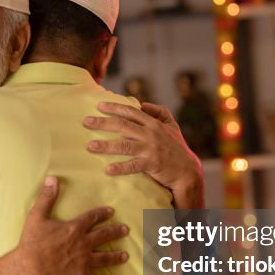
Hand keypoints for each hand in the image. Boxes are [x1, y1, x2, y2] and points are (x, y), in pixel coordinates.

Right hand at [13, 176, 128, 274]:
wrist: (30, 267)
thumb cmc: (32, 241)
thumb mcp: (37, 215)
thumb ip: (47, 197)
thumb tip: (52, 178)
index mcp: (74, 229)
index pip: (92, 218)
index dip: (102, 214)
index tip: (111, 211)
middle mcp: (83, 244)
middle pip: (103, 236)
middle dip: (115, 232)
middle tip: (125, 230)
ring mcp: (84, 261)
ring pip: (104, 258)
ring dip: (115, 257)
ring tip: (125, 256)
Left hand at [84, 101, 204, 208]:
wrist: (188, 171)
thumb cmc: (177, 148)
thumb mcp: (172, 126)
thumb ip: (160, 112)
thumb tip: (143, 104)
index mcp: (154, 123)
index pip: (131, 112)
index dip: (115, 107)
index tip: (99, 105)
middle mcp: (151, 134)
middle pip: (122, 125)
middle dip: (103, 123)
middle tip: (86, 122)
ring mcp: (151, 149)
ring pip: (124, 145)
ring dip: (105, 145)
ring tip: (90, 146)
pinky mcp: (152, 164)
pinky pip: (133, 166)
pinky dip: (120, 167)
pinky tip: (108, 169)